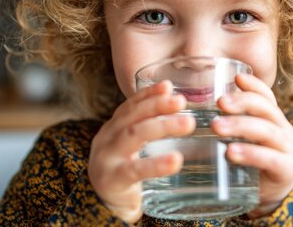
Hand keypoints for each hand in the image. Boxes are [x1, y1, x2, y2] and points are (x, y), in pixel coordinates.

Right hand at [88, 81, 194, 222]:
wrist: (104, 207)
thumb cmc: (124, 170)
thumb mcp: (133, 145)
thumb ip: (149, 124)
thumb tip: (175, 96)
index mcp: (113, 128)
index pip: (130, 105)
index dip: (148, 94)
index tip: (168, 86)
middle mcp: (107, 138)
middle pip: (132, 116)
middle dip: (157, 105)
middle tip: (182, 101)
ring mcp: (107, 158)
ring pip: (134, 135)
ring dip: (162, 126)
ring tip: (188, 124)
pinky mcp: (113, 180)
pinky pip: (136, 170)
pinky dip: (157, 164)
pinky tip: (176, 160)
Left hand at [212, 73, 292, 218]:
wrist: (271, 198)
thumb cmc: (250, 163)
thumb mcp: (241, 140)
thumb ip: (226, 125)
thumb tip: (189, 111)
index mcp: (271, 119)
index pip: (266, 96)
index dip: (254, 85)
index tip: (236, 77)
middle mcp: (282, 129)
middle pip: (265, 108)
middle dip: (242, 102)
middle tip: (219, 103)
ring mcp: (286, 149)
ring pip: (266, 131)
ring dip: (241, 126)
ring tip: (217, 127)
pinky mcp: (285, 170)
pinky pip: (269, 158)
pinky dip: (250, 153)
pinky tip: (232, 152)